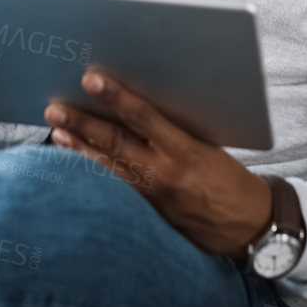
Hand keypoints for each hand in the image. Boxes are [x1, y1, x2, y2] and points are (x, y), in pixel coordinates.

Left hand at [45, 66, 272, 255]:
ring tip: (58, 129)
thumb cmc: (232, 180)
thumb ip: (176, 129)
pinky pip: (114, 191)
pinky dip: (92, 174)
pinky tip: (74, 162)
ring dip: (79, 148)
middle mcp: (165, 174)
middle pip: (115, 143)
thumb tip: (139, 106)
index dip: (116, 96)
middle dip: (83, 123)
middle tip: (55, 108)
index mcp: (186, 151)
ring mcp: (153, 197)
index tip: (91, 78)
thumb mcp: (211, 147)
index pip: (144, 117)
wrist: (250, 228)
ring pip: (107, 168)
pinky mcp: (148, 216)